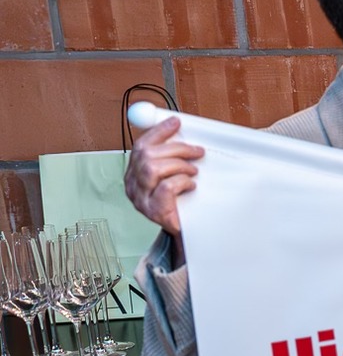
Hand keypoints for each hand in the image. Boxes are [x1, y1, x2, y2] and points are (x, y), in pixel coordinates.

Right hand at [124, 115, 203, 235]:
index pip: (141, 146)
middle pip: (146, 155)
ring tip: (193, 171)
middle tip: (197, 151)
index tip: (176, 122)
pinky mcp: (154, 212)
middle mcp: (133, 185)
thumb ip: (172, 157)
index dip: (159, 131)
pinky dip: (181, 182)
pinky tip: (191, 185)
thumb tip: (182, 132)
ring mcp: (141, 200)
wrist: (186, 233)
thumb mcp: (174, 175)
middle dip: (176, 148)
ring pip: (153, 169)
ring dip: (179, 165)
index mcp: (135, 174)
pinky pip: (165, 188)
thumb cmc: (181, 203)